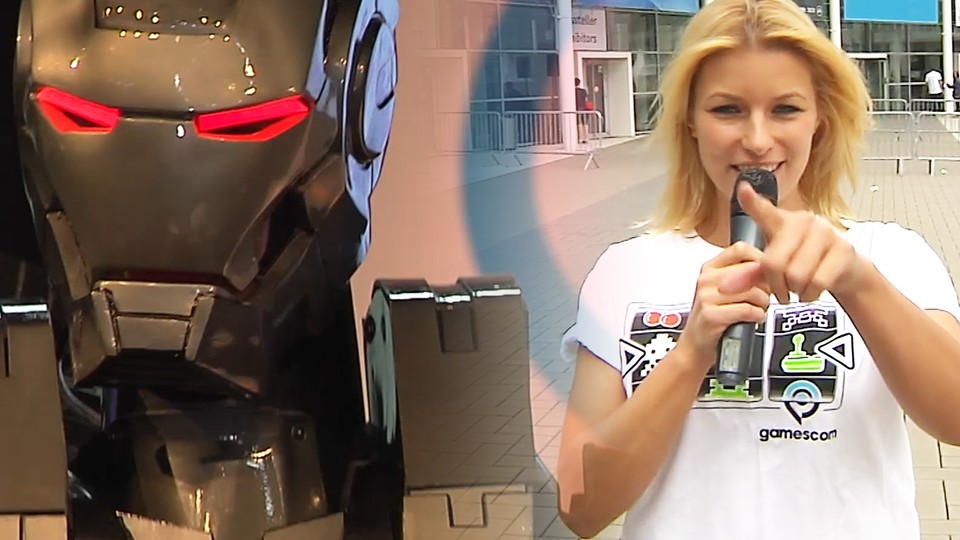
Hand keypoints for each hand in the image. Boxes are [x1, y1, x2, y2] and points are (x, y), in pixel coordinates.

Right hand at [677, 241, 771, 372]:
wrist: (695, 346)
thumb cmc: (714, 318)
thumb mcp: (724, 290)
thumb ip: (744, 274)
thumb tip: (771, 266)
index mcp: (709, 268)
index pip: (740, 249)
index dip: (760, 260)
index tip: (766, 274)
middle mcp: (706, 279)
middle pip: (751, 270)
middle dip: (766, 286)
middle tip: (764, 297)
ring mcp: (706, 297)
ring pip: (753, 292)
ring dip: (763, 303)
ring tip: (758, 310)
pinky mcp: (712, 315)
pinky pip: (748, 310)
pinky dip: (758, 316)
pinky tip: (754, 319)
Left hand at [735, 181, 864, 304]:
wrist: (843, 270)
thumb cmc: (803, 262)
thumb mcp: (775, 264)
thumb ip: (749, 272)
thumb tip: (724, 285)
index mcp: (782, 222)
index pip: (763, 210)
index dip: (752, 201)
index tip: (742, 188)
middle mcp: (804, 222)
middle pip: (775, 263)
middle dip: (776, 286)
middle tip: (781, 291)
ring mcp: (826, 233)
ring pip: (797, 275)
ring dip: (795, 292)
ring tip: (797, 288)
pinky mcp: (843, 250)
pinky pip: (818, 282)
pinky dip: (810, 295)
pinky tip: (811, 290)